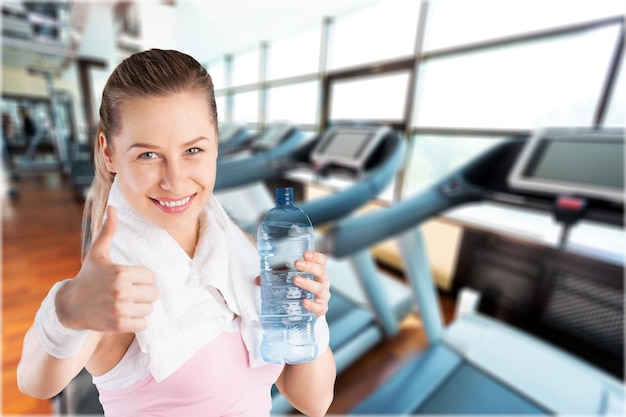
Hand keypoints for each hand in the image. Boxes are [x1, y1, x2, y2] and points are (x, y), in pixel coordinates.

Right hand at [57, 206, 158, 331]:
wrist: (71, 305)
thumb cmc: (88, 276)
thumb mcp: (98, 253)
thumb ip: (108, 231)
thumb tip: (113, 208)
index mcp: (121, 273)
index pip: (151, 277)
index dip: (144, 278)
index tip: (131, 279)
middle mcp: (121, 291)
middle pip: (153, 294)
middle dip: (144, 293)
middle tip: (131, 293)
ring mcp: (120, 309)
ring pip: (149, 309)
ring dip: (142, 307)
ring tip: (128, 303)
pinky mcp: (118, 325)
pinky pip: (143, 324)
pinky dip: (138, 321)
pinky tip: (126, 314)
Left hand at [255, 251, 330, 316]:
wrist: (307, 311)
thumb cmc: (300, 290)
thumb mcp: (289, 280)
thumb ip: (276, 277)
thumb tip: (258, 280)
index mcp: (317, 272)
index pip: (321, 260)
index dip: (315, 256)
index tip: (305, 254)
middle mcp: (322, 283)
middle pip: (321, 272)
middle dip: (309, 267)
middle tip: (297, 263)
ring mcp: (322, 297)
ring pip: (320, 288)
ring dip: (308, 283)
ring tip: (295, 279)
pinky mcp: (320, 310)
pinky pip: (318, 308)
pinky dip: (312, 305)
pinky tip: (304, 301)